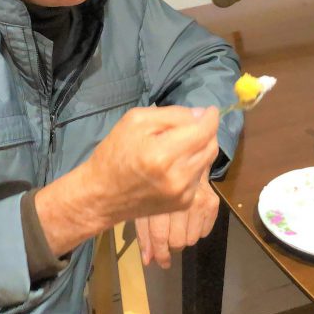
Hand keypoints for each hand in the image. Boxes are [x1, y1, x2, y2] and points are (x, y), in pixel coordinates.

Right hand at [35, 105, 218, 256]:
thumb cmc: (114, 153)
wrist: (101, 195)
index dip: (210, 118)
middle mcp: (178, 176)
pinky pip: (198, 177)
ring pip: (207, 161)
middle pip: (210, 146)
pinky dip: (192, 165)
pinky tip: (174, 163)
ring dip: (200, 148)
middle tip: (194, 125)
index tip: (211, 110)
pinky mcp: (183, 203)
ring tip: (181, 144)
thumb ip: (172, 115)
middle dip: (207, 132)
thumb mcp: (136, 121)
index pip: (203, 131)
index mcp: (163, 154)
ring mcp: (183, 193)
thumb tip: (201, 115)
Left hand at [134, 174, 219, 268]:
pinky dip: (196, 231)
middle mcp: (182, 200)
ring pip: (192, 240)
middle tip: (167, 241)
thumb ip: (144, 234)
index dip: (159, 253)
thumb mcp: (144, 205)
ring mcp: (199, 201)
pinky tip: (189, 218)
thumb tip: (149, 261)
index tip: (160, 262)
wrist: (182, 162)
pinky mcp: (212, 203)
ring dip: (183, 239)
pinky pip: (204, 232)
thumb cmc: (157, 186)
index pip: (160, 235)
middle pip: (177, 241)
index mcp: (159, 199)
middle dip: (171, 247)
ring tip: (177, 227)